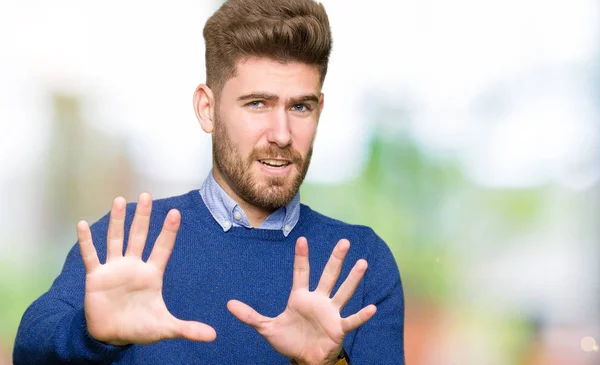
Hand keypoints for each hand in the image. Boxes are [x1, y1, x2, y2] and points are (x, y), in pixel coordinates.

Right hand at [77, 193, 215, 345]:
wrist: (112, 337)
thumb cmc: (139, 328)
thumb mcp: (165, 328)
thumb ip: (188, 329)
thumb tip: (213, 336)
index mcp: (151, 274)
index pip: (162, 248)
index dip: (168, 232)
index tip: (176, 213)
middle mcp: (133, 266)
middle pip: (139, 236)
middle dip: (143, 217)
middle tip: (147, 196)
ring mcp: (114, 269)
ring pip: (116, 239)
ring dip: (116, 221)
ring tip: (119, 200)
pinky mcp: (95, 277)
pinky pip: (91, 256)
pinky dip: (86, 241)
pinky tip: (82, 224)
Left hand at [227, 237, 375, 364]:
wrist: (304, 358)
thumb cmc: (289, 340)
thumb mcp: (267, 328)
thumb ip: (250, 315)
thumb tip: (228, 304)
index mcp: (300, 297)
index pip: (301, 273)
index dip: (301, 257)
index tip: (302, 240)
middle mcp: (318, 300)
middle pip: (328, 275)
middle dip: (336, 259)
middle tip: (344, 241)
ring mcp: (330, 313)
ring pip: (343, 291)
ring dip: (353, 279)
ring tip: (362, 263)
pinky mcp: (338, 328)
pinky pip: (351, 320)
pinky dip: (362, 315)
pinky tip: (372, 308)